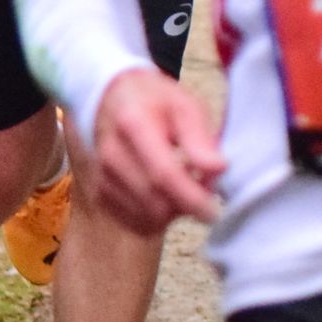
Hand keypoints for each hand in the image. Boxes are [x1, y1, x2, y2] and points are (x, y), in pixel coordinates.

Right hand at [85, 68, 225, 229]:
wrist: (114, 100)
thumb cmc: (157, 101)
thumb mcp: (185, 106)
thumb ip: (200, 139)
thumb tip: (219, 169)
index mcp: (133, 126)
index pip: (163, 175)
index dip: (192, 198)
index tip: (215, 211)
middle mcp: (111, 156)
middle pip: (154, 202)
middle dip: (187, 207)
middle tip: (207, 192)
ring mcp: (103, 178)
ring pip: (146, 217)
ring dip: (174, 212)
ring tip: (188, 187)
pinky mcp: (102, 194)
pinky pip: (135, 221)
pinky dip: (158, 217)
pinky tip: (170, 196)